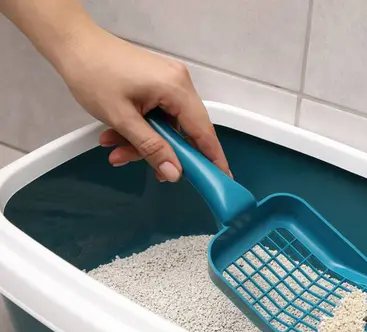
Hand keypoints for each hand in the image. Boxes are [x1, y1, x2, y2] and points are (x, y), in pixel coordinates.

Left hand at [56, 25, 230, 181]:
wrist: (74, 45)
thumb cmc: (93, 74)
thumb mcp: (122, 119)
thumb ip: (151, 148)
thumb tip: (174, 172)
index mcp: (176, 88)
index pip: (203, 131)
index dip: (213, 158)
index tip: (221, 179)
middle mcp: (179, 83)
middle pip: (185, 130)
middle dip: (164, 152)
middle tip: (147, 170)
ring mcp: (169, 81)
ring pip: (168, 125)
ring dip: (145, 142)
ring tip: (116, 149)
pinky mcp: (158, 83)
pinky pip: (159, 114)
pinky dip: (142, 128)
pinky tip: (117, 134)